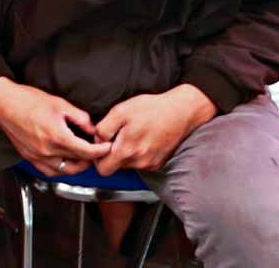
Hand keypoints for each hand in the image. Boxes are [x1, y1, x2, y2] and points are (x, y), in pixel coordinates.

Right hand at [0, 78, 110, 176]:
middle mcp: (47, 150)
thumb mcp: (59, 103)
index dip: (101, 150)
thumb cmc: (27, 100)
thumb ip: (80, 118)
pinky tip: (63, 160)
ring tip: (81, 156)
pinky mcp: (29, 157)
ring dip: (77, 166)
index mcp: (57, 136)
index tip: (107, 147)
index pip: (87, 152)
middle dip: (91, 158)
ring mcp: (37, 156)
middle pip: (79, 163)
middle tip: (96, 150)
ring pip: (65, 171)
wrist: (3, 102)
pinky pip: (49, 171)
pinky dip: (60, 169)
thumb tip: (92, 128)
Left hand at [93, 85, 215, 174]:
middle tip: (114, 137)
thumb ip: (103, 129)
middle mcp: (139, 162)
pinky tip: (141, 138)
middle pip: (114, 167)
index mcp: (127, 151)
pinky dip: (137, 153)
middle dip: (110, 154)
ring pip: (127, 164)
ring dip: (125, 153)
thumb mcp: (120, 111)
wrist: (181, 111)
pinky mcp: (159, 163)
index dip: (96, 157)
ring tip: (130, 134)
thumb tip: (97, 140)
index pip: (102, 169)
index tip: (100, 144)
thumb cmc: (152, 109)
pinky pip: (140, 163)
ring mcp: (151, 164)